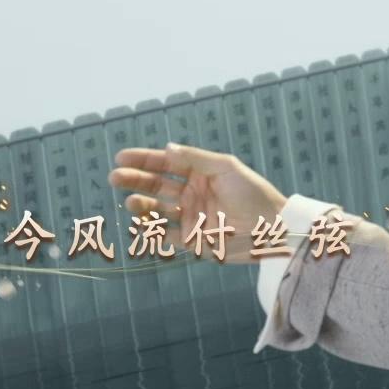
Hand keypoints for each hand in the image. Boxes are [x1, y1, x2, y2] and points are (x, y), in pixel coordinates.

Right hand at [108, 142, 287, 264]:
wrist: (273, 227)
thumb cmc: (254, 192)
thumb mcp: (226, 167)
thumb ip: (196, 159)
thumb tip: (167, 147)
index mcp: (199, 174)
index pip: (165, 164)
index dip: (143, 160)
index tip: (121, 157)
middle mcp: (191, 194)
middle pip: (155, 186)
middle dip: (135, 180)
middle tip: (116, 177)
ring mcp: (190, 217)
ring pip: (157, 210)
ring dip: (141, 205)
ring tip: (131, 202)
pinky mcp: (192, 241)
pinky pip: (166, 234)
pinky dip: (152, 229)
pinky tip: (142, 222)